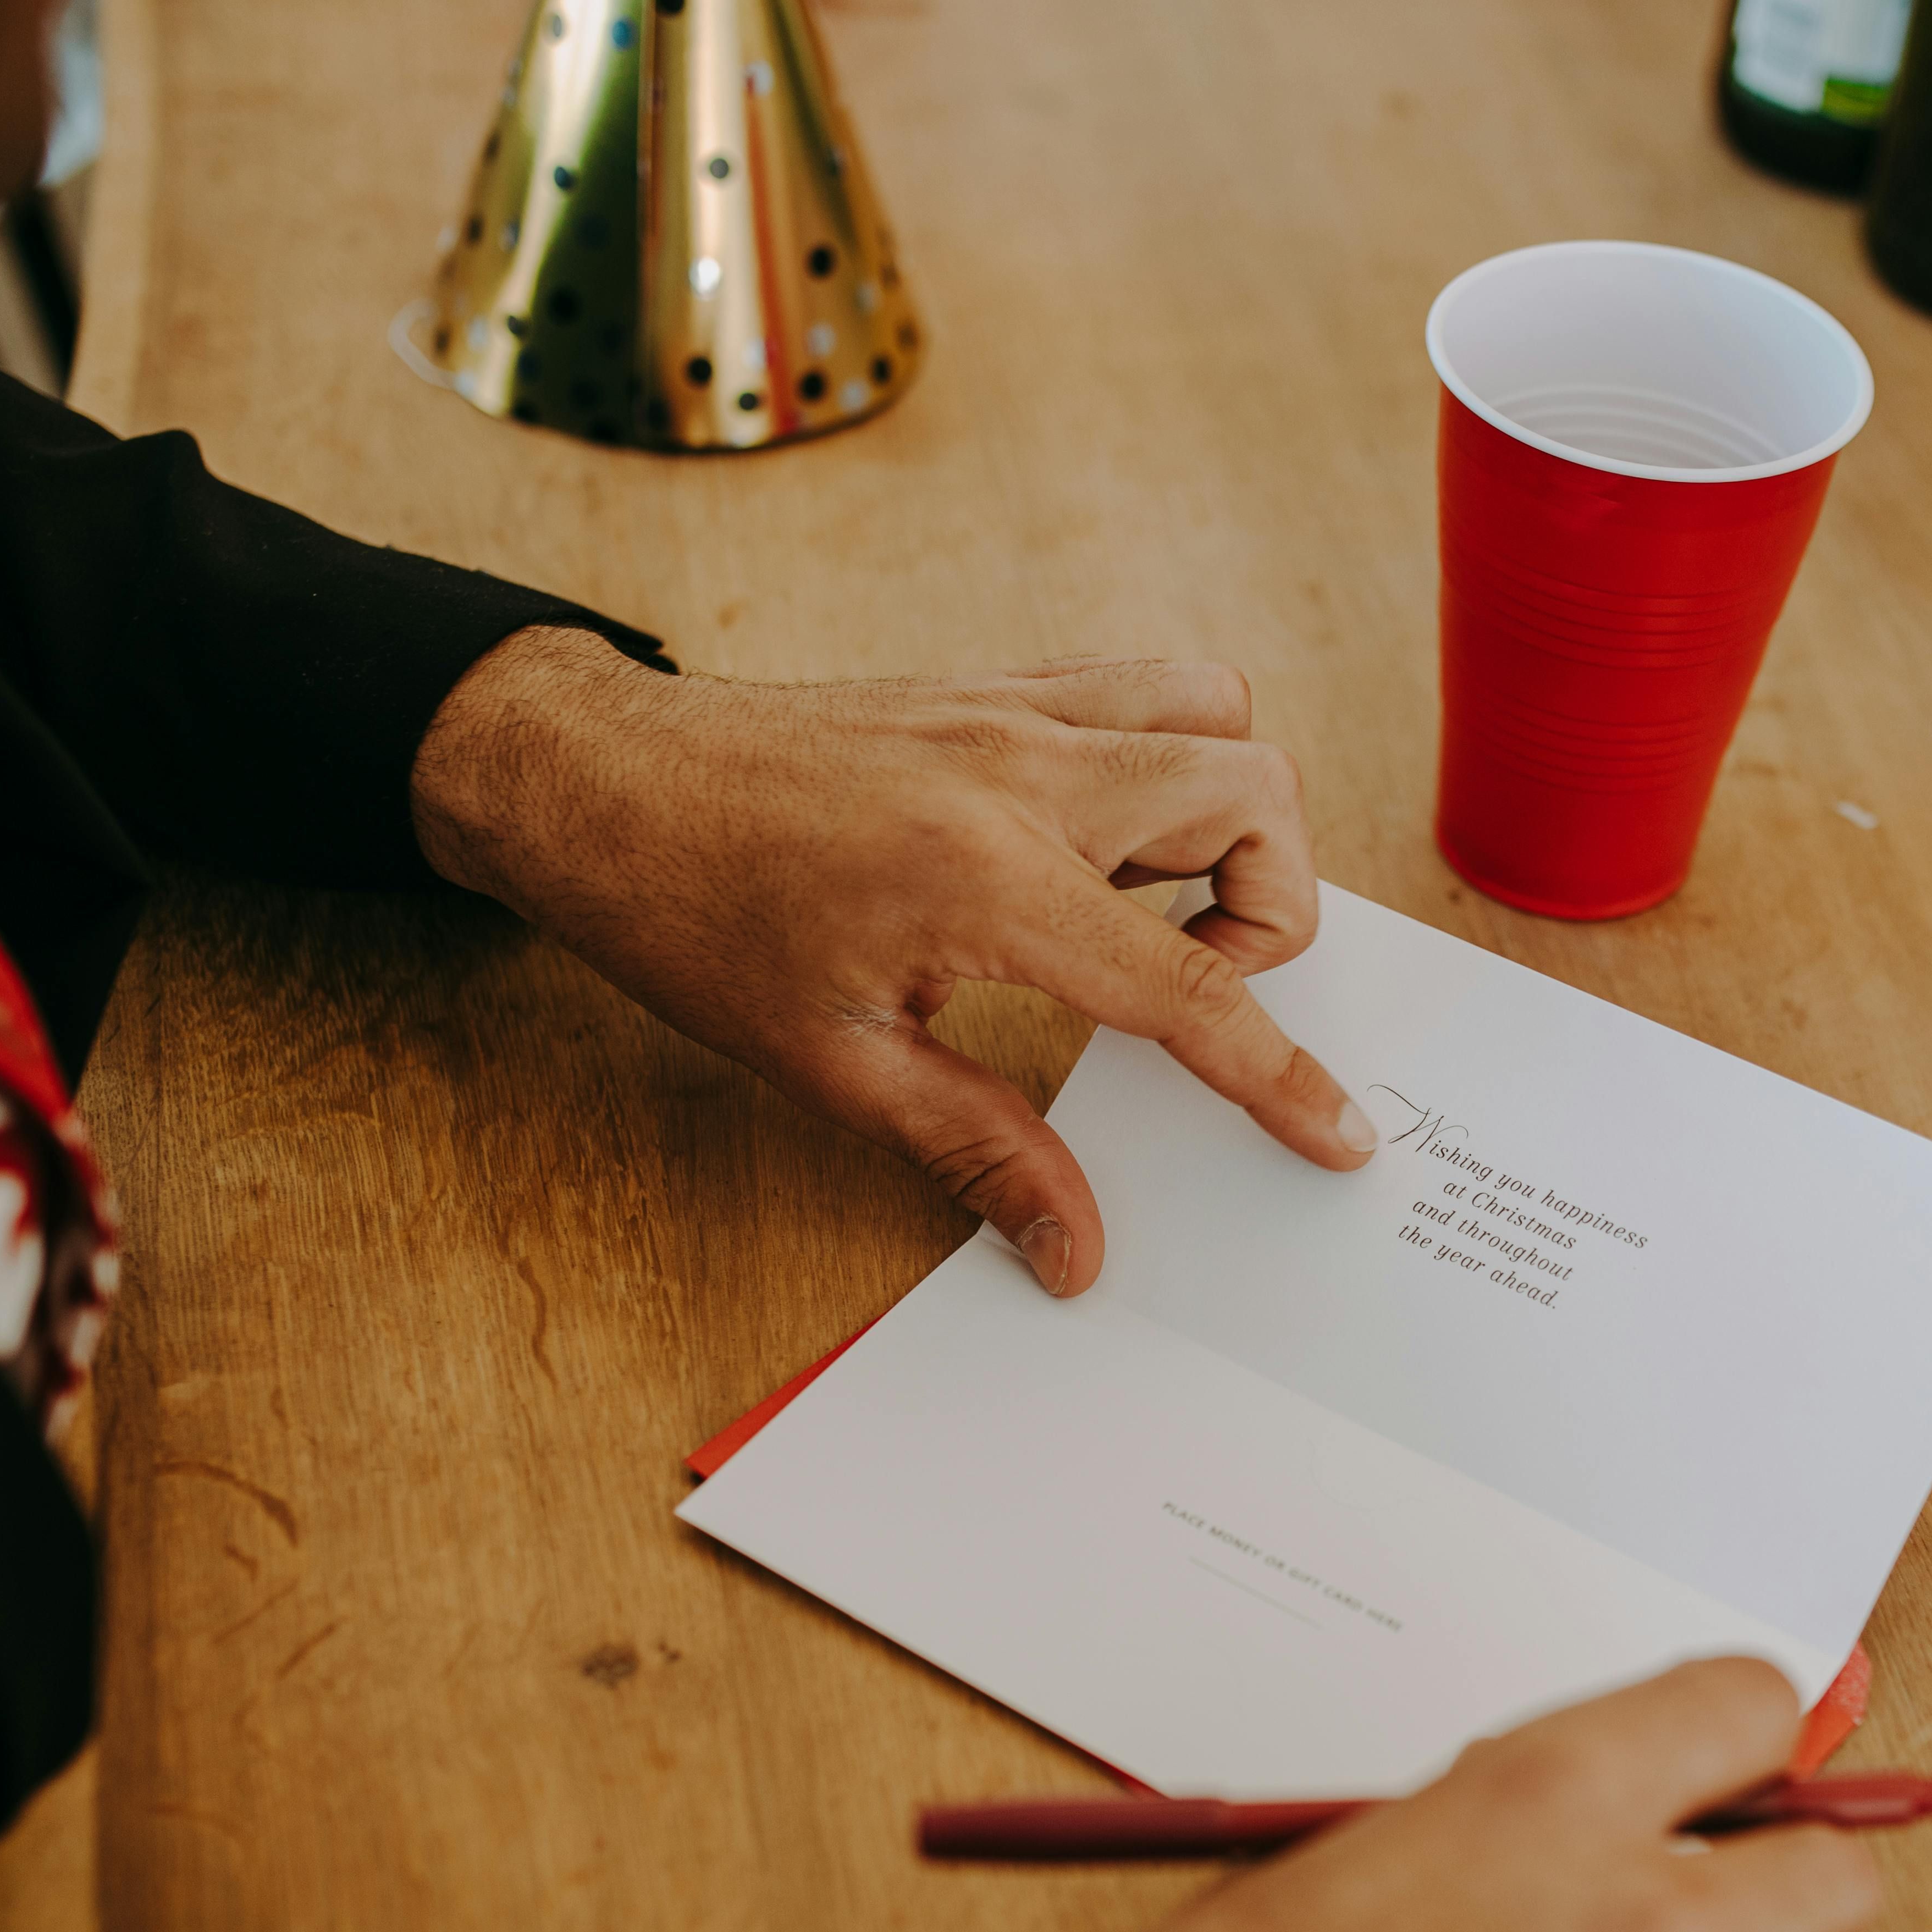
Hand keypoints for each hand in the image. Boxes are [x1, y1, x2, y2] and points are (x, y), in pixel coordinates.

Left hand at [411, 627, 1376, 1296]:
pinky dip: (1165, 760)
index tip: (1336, 1131)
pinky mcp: (989, 682)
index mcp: (988, 878)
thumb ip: (977, 1149)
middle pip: (1254, 797)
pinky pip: (1137, 689)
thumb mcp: (831, 1061)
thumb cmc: (694, 916)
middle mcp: (1022, 770)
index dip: (1279, 1073)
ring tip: (1155, 905)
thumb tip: (1073, 1249)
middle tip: (1189, 984)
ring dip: (1230, 813)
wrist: (595, 779)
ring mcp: (1011, 708)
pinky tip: (1102, 845)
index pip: (1190, 987)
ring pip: (1216, 711)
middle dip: (1273, 908)